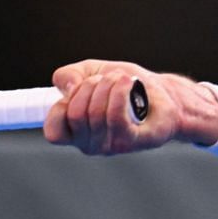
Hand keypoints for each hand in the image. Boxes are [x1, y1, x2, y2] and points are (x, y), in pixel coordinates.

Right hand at [43, 61, 217, 155]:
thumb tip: (68, 88)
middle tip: (107, 78)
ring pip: (95, 113)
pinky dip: (119, 93)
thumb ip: (69, 76)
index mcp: (75, 132)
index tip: (76, 88)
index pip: (54, 130)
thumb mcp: (91, 72)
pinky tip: (128, 83)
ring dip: (108, 86)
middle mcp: (89, 144)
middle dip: (89, 86)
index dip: (60, 106)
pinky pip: (115, 118)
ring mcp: (109, 146)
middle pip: (75, 113)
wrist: (164, 94)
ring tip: (122, 79)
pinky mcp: (131, 142)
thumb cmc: (127, 87)